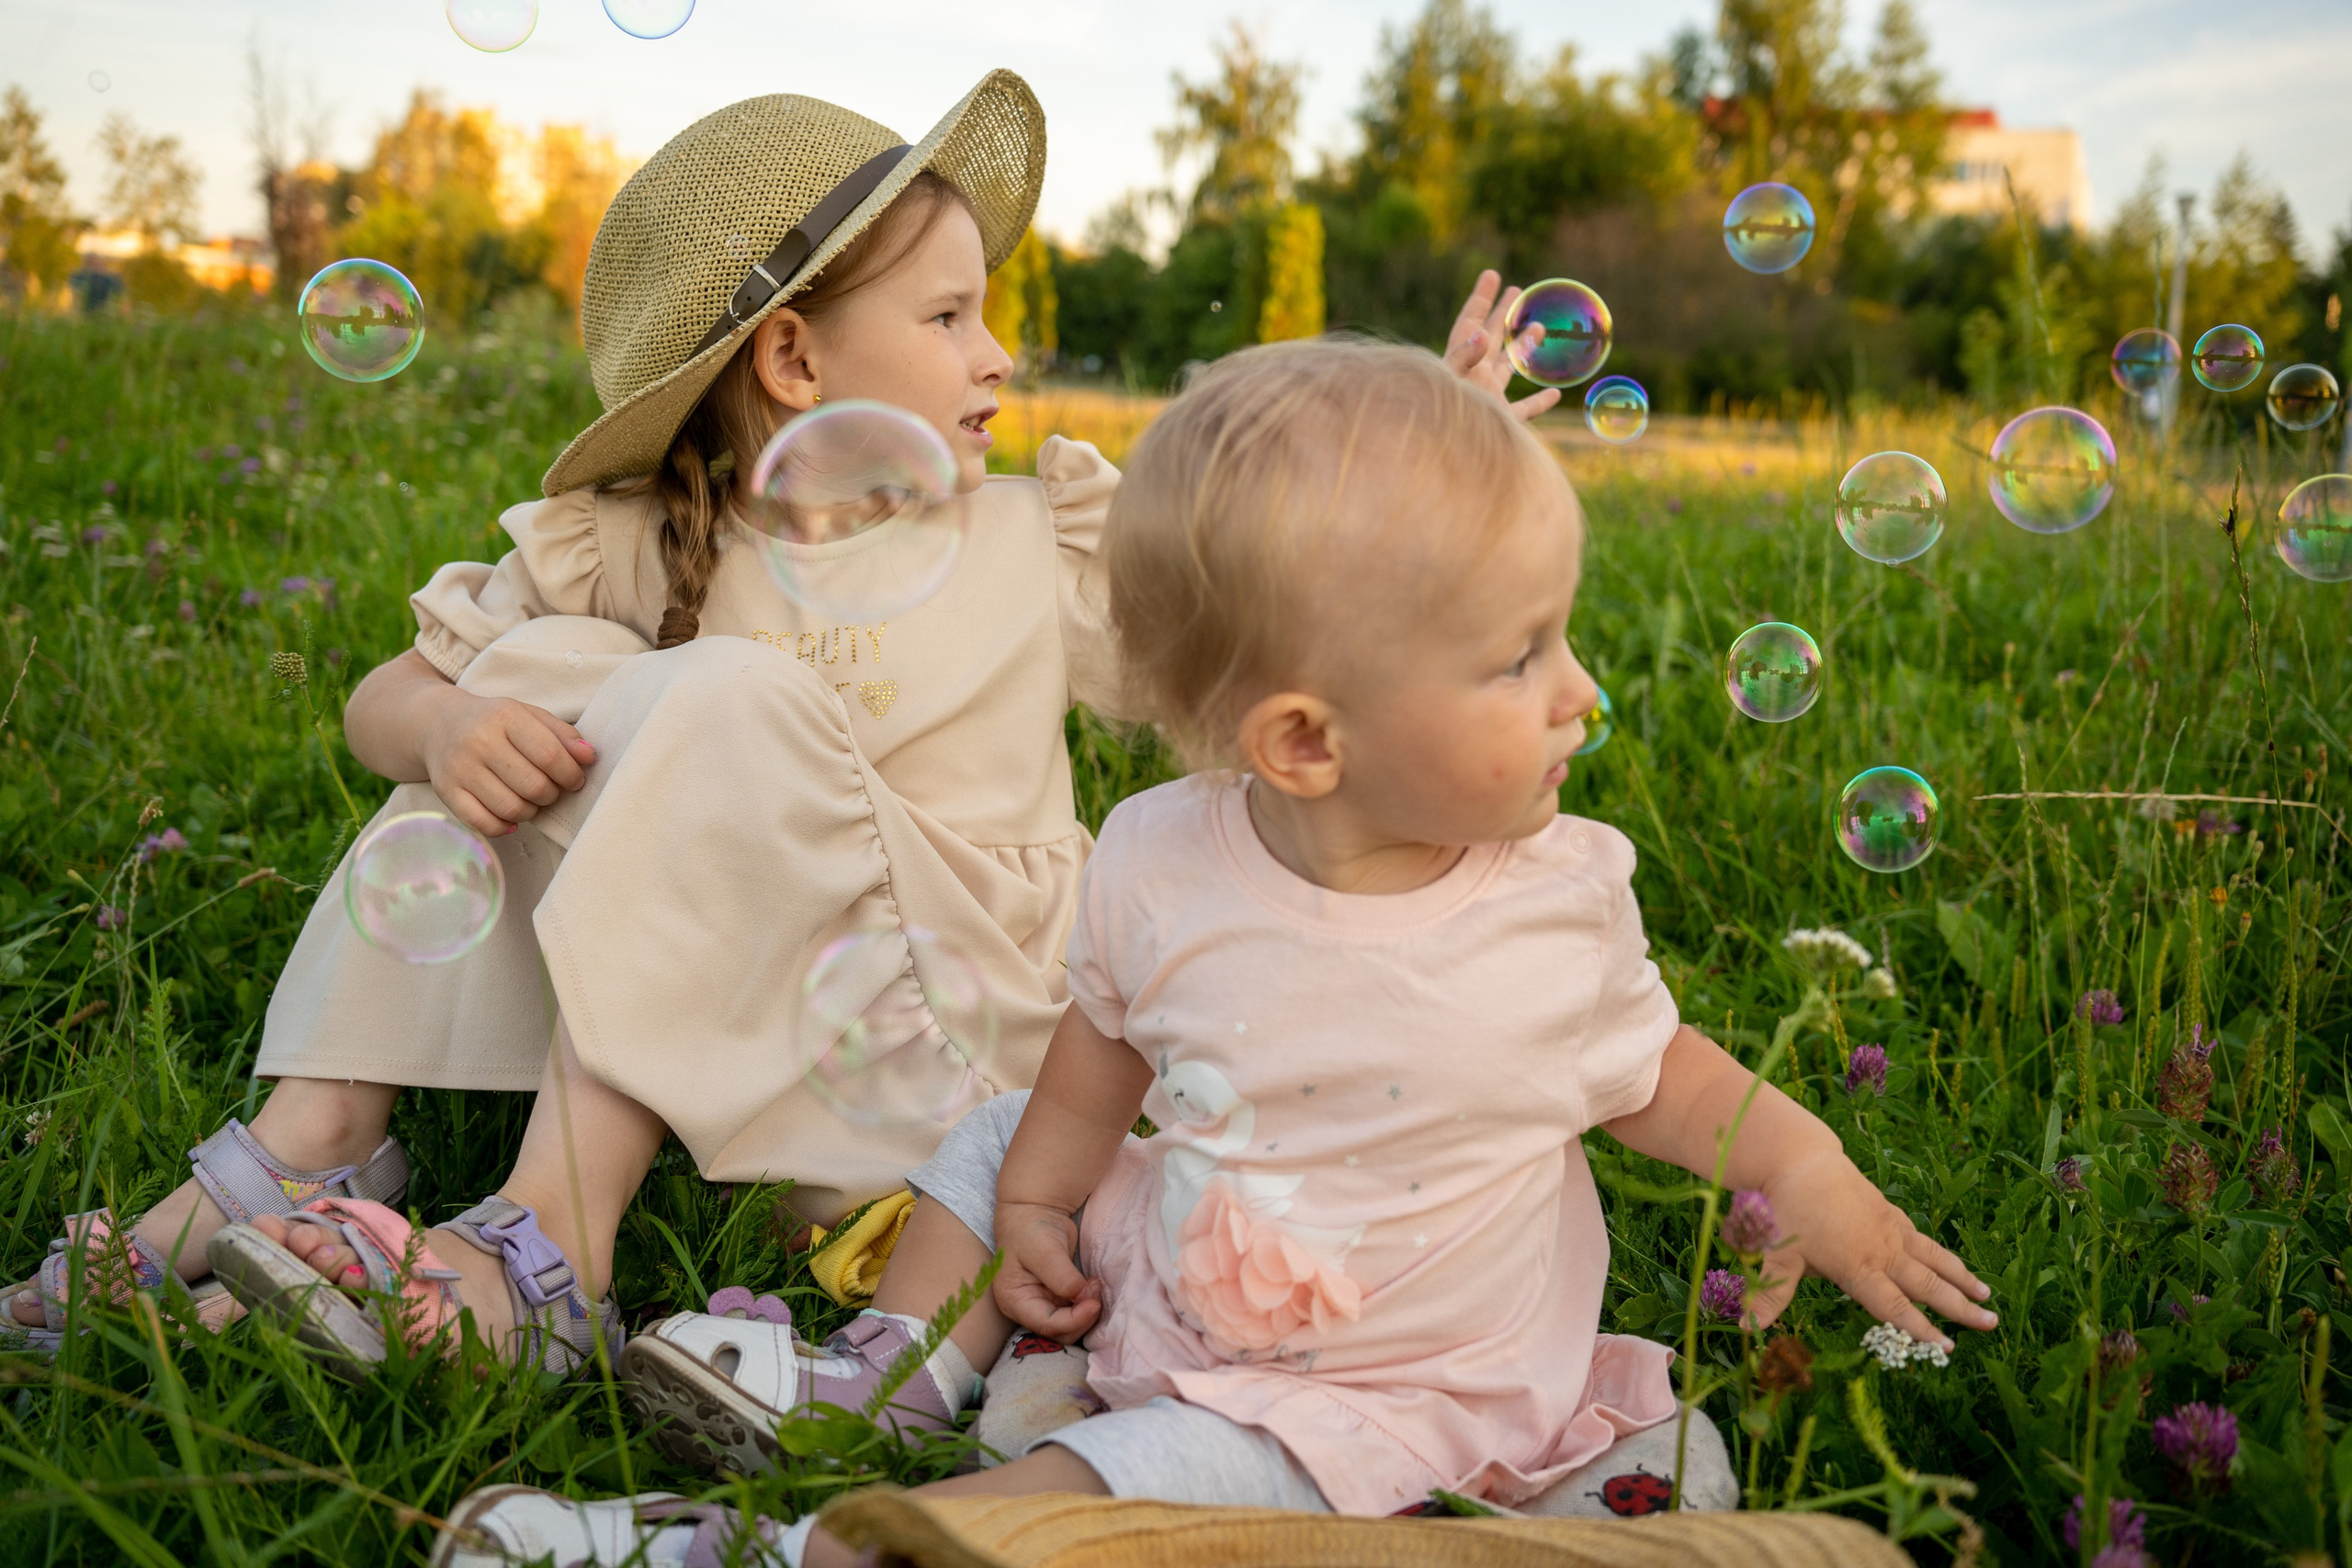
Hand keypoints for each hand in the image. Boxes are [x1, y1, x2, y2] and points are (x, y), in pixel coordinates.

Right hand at [421, 692, 596, 835]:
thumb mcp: (528, 715)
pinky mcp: (445, 791)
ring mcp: (460, 768)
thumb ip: (563, 734)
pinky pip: (483, 823)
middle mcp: (479, 741)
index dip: (571, 774)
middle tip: (551, 790)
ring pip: (511, 808)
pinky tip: (509, 816)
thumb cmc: (494, 722)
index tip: (575, 780)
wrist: (438, 723)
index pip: (550, 755)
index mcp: (505, 716)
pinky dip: (503, 826)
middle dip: (552, 795)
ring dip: (531, 811)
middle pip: (533, 786)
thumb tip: (590, 756)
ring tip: (531, 800)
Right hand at [991, 1201, 1102, 1341]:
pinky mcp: (1058, 1298)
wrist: (1034, 1212)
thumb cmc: (1031, 1228)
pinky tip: (1093, 1286)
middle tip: (1095, 1292)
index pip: (1047, 1325)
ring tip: (1094, 1285)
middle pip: (1059, 1331)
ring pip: (1070, 1325)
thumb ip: (1062, 1277)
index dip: (1074, 1320)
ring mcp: (1043, 1304)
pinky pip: (1075, 1312)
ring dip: (1087, 1312)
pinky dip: (1087, 1305)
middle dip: (1082, 1317)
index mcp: (1014, 1301)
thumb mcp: (1044, 1250)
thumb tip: (1083, 1297)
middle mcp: (1027, 1308)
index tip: (1094, 1303)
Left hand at [1444, 269, 1561, 421]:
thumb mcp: (1445, 387)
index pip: (1470, 323)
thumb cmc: (1434, 423)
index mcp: (1459, 363)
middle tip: (1516, 290)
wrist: (1438, 464)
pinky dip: (1538, 402)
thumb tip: (1482, 336)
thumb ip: (1460, 361)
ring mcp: (1487, 400)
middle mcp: (1474, 378)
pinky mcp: (1499, 425)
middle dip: (1502, 313)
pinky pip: (1523, 411)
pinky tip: (1555, 394)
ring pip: (1509, 368)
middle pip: (1491, 337)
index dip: (1480, 298)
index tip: (1492, 275)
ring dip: (1524, 347)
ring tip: (1538, 327)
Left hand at [1742, 1148, 1995, 1349]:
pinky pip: (1920, 1237)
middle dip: (1959, 1308)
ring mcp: (1889, 1229)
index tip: (1947, 1347)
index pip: (1895, 1307)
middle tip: (1991, 1325)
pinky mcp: (1888, 1212)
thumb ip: (1768, 1296)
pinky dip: (1939, 1252)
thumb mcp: (1775, 1256)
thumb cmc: (1786, 1211)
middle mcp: (1881, 1251)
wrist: (1799, 1160)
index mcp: (1858, 1268)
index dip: (1921, 1329)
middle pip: (1927, 1285)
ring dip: (1960, 1277)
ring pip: (1932, 1258)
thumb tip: (1745, 1328)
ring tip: (1987, 1295)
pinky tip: (1949, 1261)